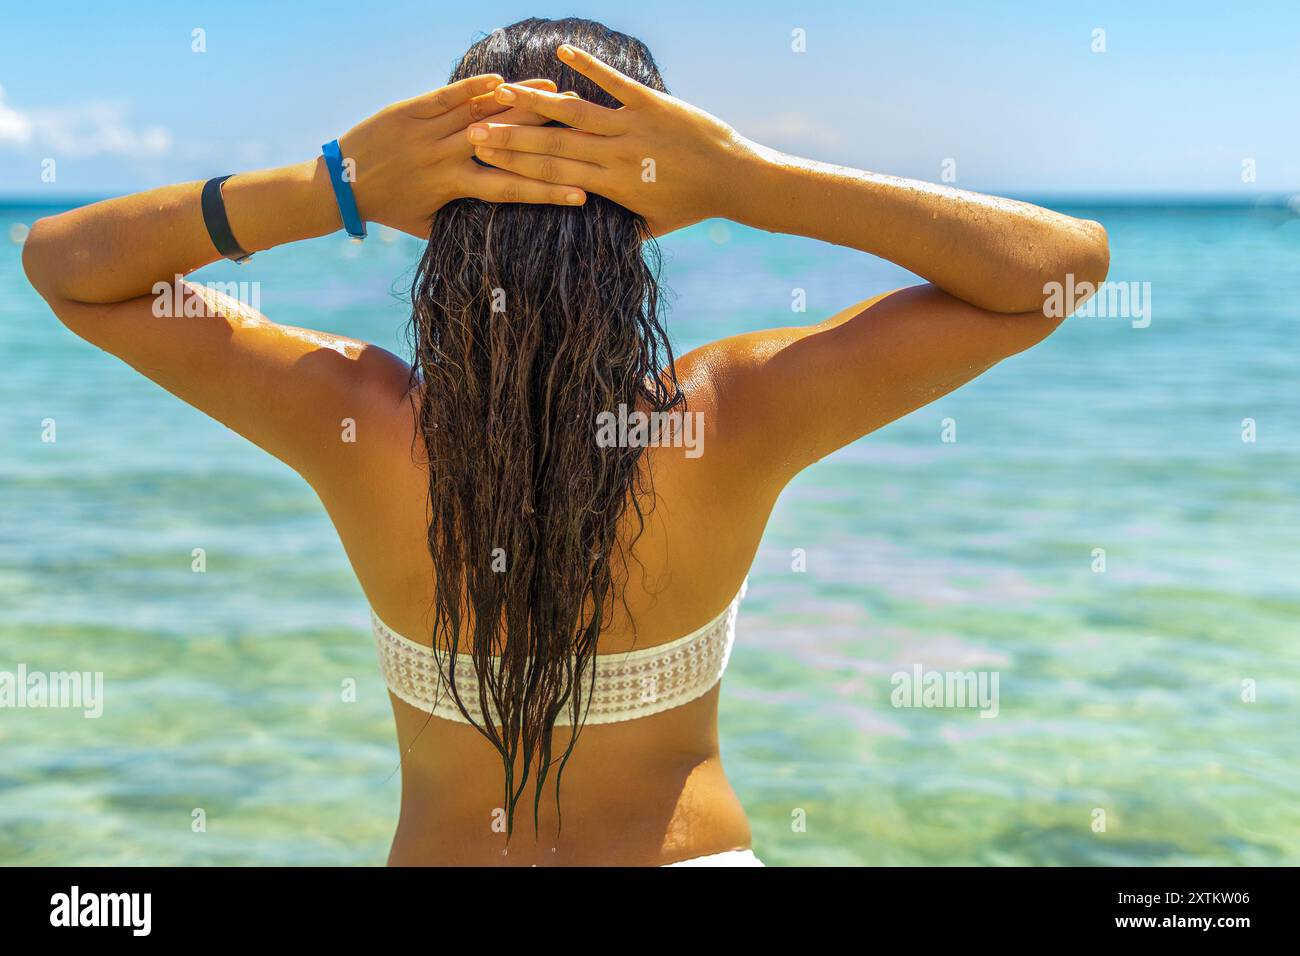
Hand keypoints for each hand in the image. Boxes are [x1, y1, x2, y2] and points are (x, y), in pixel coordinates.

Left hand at [337, 74, 588, 237]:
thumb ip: (459, 220)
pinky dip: (473, 86)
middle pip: (504, 142)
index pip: (510, 189)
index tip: (581, 192)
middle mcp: (444, 158)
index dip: (547, 191)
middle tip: (579, 120)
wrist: (341, 184)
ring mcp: (427, 132)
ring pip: (480, 113)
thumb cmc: (389, 208)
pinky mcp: (409, 111)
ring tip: (551, 88)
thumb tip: (494, 228)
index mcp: (454, 188)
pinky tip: (501, 79)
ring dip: (519, 100)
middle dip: (544, 131)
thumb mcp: (427, 224)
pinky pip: (446, 96)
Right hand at [465, 45, 752, 235]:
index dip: (514, 165)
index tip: (483, 157)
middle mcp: (616, 157)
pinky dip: (590, 66)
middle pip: (553, 145)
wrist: (735, 179)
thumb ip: (621, 226)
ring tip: (506, 88)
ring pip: (576, 113)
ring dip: (538, 101)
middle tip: (474, 127)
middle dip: (511, 136)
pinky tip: (564, 51)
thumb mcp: (653, 225)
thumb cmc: (694, 206)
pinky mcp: (653, 105)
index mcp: (611, 187)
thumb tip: (592, 235)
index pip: (552, 175)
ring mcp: (633, 128)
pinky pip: (615, 84)